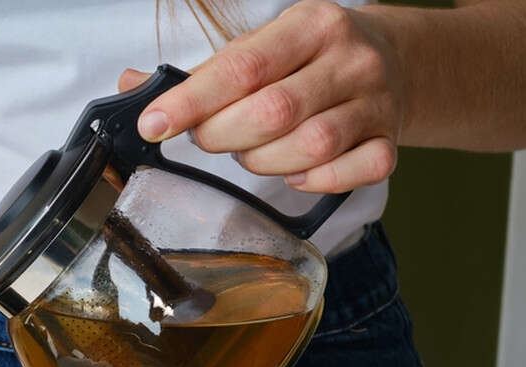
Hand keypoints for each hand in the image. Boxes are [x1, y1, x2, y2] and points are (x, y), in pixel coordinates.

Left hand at [123, 0, 405, 192]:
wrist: (393, 59)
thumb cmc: (308, 59)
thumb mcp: (261, 47)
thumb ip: (202, 73)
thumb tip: (132, 89)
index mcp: (310, 25)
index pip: (242, 68)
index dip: (191, 101)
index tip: (153, 125)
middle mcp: (350, 59)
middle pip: (274, 112)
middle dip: (223, 136)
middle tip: (210, 138)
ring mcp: (376, 102)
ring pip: (311, 147)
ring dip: (263, 162)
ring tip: (251, 152)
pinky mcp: (390, 141)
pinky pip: (354, 173)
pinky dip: (314, 181)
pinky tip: (294, 171)